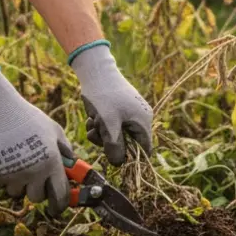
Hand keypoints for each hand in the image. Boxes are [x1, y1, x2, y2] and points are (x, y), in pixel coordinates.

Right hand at [0, 67, 72, 214]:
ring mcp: (11, 176)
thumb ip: (65, 150)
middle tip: (31, 175)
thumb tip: (72, 165)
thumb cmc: (27, 118)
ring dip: (15, 182)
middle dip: (35, 189)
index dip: (60, 204)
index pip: (60, 195)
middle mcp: (33, 173)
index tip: (57, 208)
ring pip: (15, 192)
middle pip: (36, 197)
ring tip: (13, 159)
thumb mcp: (54, 130)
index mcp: (52, 163)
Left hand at [69, 41, 152, 164]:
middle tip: (96, 133)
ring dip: (102, 133)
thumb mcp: (108, 124)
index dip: (130, 157)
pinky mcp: (121, 108)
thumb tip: (118, 164)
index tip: (113, 156)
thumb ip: (114, 146)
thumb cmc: (103, 96)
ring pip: (117, 134)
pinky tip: (92, 117)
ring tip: (92, 122)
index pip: (144, 150)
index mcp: (143, 122)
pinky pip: (113, 124)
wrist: (96, 70)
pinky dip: (101, 124)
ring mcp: (131, 113)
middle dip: (109, 142)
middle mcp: (141, 118)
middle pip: (128, 143)